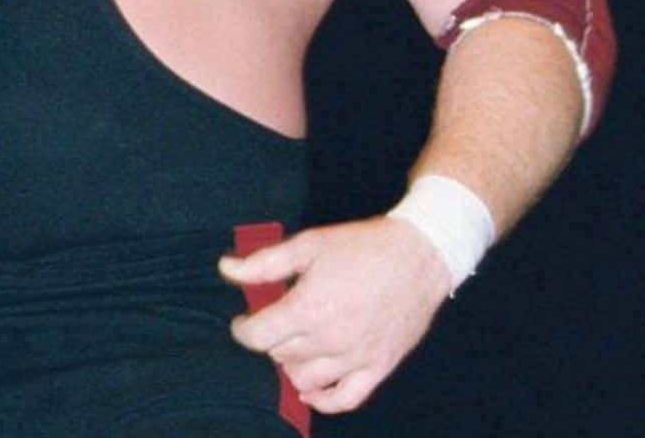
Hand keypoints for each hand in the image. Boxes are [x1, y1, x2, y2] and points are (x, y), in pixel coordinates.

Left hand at [219, 215, 449, 412]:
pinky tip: (311, 388)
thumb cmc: (362, 246)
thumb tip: (225, 269)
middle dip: (269, 339)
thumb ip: (264, 262)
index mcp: (310, 307)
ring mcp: (356, 358)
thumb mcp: (308, 244)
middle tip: (273, 322)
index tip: (243, 320)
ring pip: (305, 380)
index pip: (259, 336)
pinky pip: (345, 400)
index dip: (242, 329)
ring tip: (291, 344)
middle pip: (280, 355)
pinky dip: (323, 400)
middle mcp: (331, 339)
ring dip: (290, 365)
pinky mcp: (378, 368)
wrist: (418, 257)